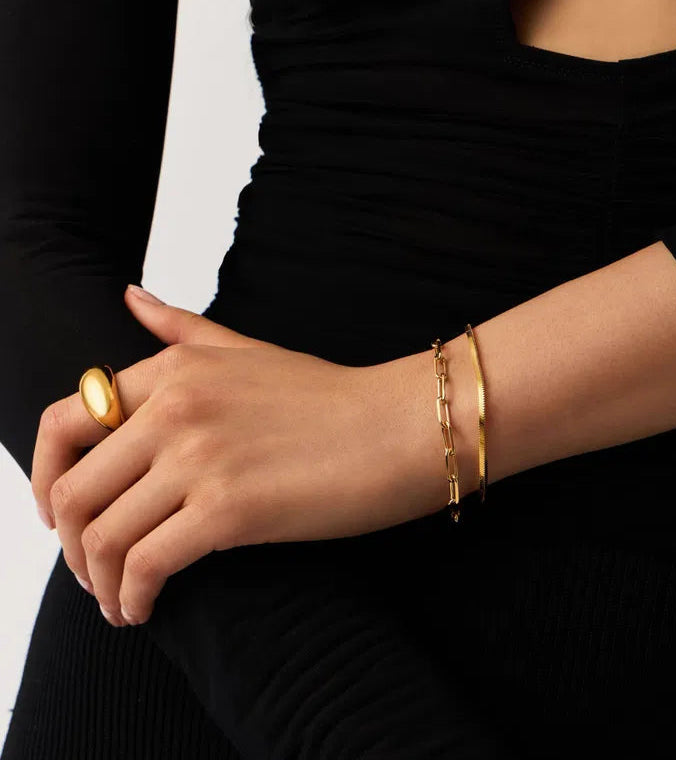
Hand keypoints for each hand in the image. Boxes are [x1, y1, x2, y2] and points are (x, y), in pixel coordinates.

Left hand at [31, 285, 445, 626]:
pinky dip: (131, 598)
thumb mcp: (249, 349)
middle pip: (72, 491)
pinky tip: (145, 610)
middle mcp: (175, 407)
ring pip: (101, 537)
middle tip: (92, 572)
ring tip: (118, 600)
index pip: (64, 421)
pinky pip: (146, 566)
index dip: (43, 478)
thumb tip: (129, 296)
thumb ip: (182, 328)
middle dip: (70, 546)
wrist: (400, 427)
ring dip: (97, 583)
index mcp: (174, 369)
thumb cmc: (332, 397)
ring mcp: (200, 457)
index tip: (62, 515)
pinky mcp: (229, 510)